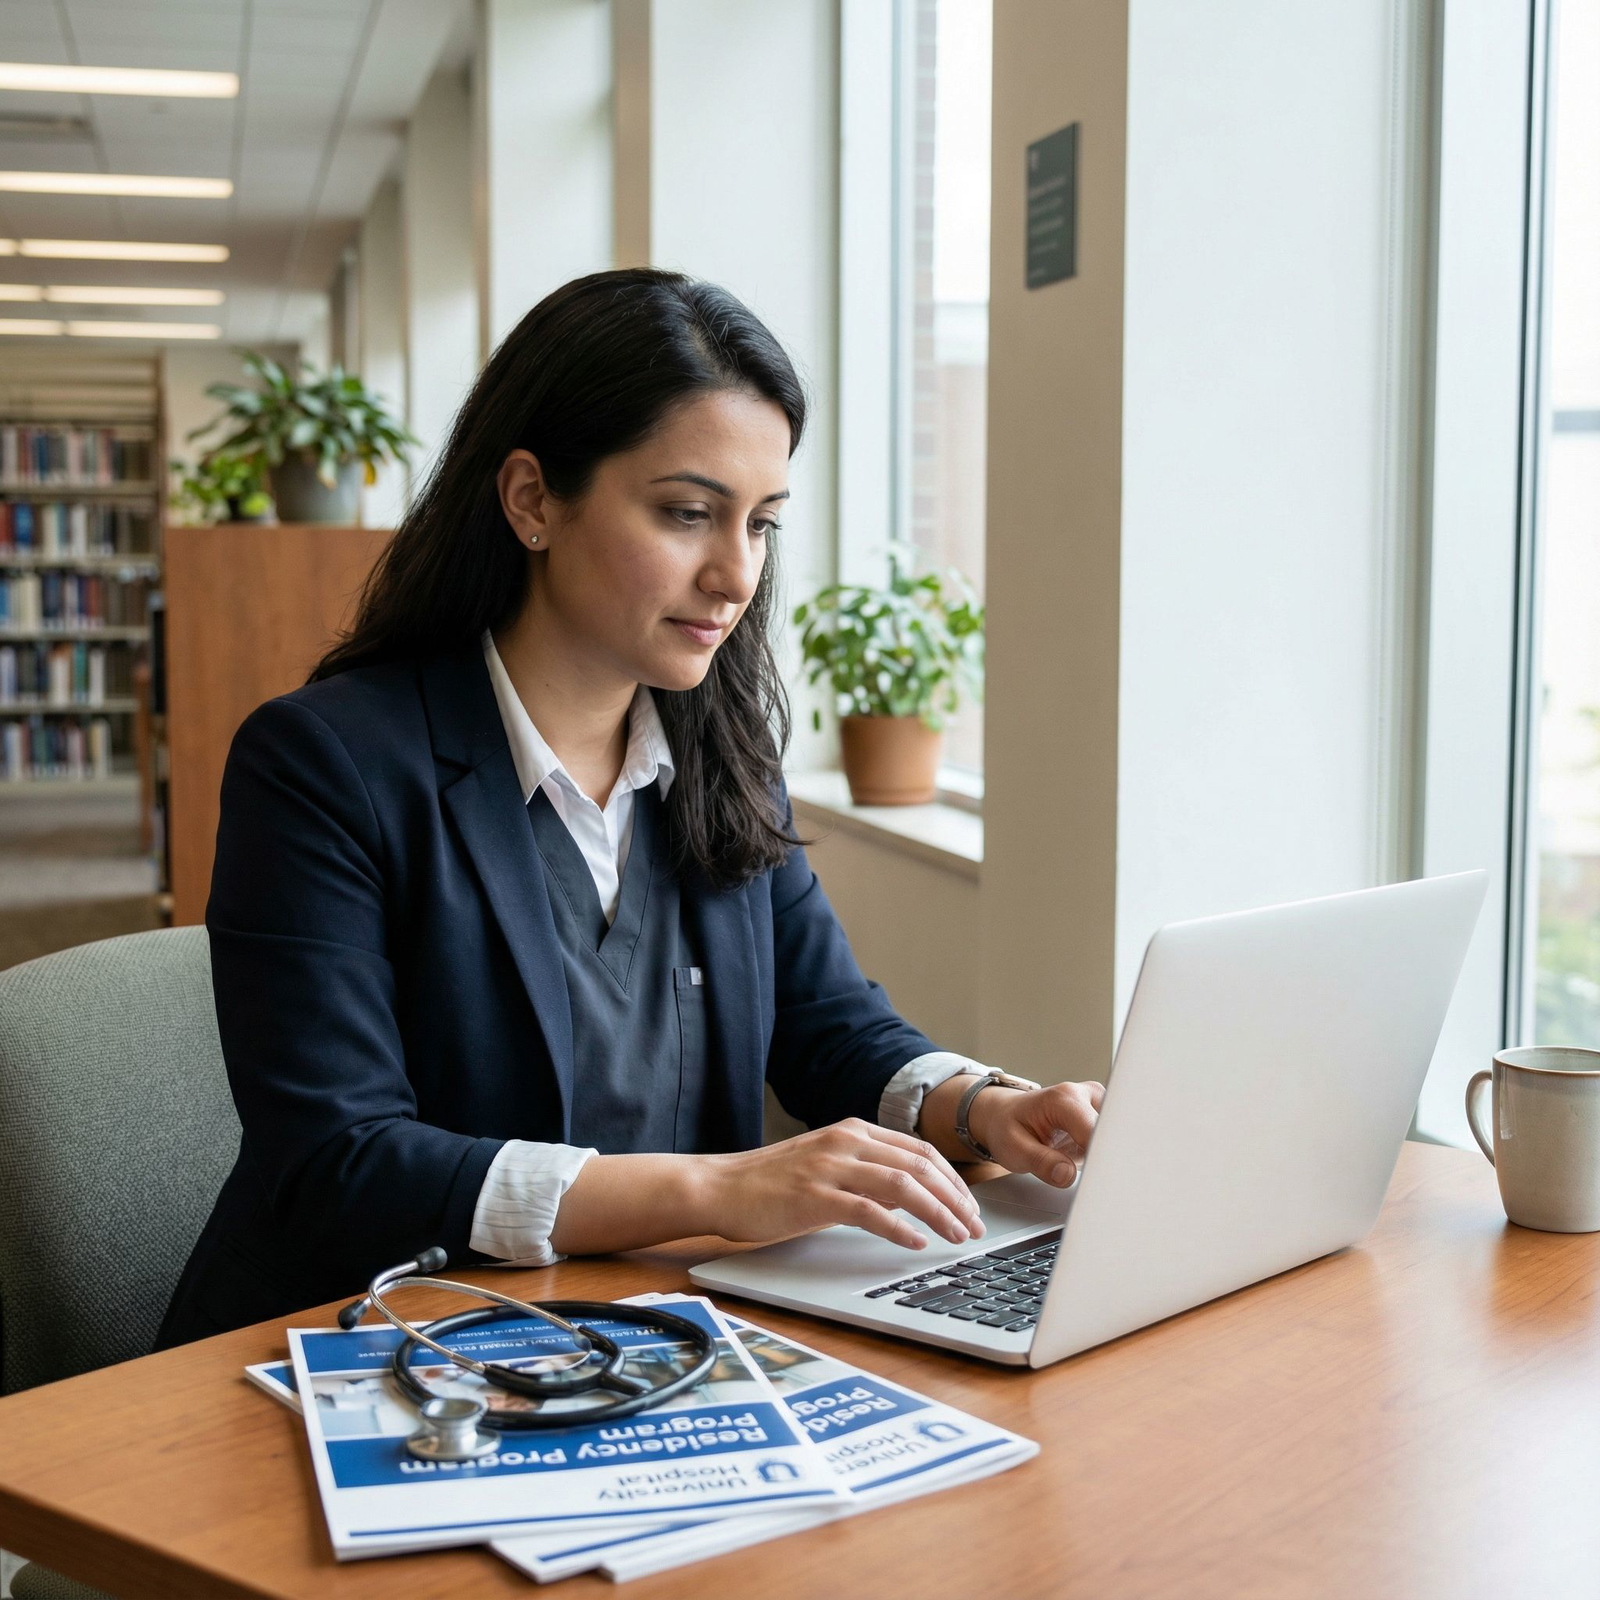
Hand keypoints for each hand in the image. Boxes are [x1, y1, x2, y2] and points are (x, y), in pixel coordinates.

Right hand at [698, 1118, 985, 1252]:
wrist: (720, 1187)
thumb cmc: (770, 1182)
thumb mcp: (827, 1165)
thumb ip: (867, 1173)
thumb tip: (910, 1195)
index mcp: (853, 1131)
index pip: (920, 1150)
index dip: (953, 1179)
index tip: (970, 1206)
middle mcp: (846, 1142)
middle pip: (921, 1165)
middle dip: (956, 1198)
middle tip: (975, 1226)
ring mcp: (831, 1167)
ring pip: (904, 1184)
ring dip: (939, 1212)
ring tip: (957, 1236)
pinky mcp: (816, 1196)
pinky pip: (870, 1211)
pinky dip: (900, 1228)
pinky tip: (916, 1243)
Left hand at [968, 1079, 1104, 1187]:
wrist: (1005, 1115)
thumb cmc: (1008, 1127)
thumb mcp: (1013, 1149)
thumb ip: (1040, 1162)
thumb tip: (1067, 1175)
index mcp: (1063, 1098)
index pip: (1095, 1132)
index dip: (1099, 1159)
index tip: (1095, 1181)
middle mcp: (1085, 1094)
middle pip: (1113, 1133)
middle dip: (1106, 1160)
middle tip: (1091, 1181)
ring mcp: (1097, 1103)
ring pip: (1117, 1137)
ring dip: (1106, 1158)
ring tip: (1083, 1168)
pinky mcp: (1102, 1115)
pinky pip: (1113, 1139)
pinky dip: (1105, 1155)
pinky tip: (1089, 1162)